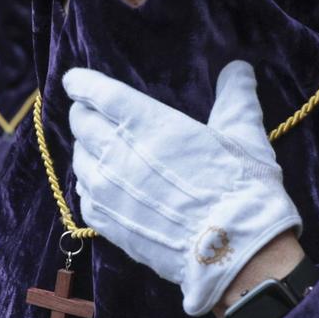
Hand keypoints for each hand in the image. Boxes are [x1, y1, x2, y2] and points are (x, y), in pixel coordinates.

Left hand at [63, 61, 300, 316]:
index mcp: (148, 122)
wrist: (233, 249)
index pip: (98, 93)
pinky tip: (102, 184)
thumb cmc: (240, 186)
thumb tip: (238, 69)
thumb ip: (235, 96)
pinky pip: (84, 196)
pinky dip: (90, 184)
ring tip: (100, 148)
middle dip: (84, 113)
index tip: (75, 80)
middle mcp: (119, 153)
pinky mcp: (109, 223)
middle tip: (92, 113)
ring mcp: (109, 190)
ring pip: (79, 159)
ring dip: (86, 149)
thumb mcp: (244, 132)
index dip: (82, 84)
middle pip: (82, 123)